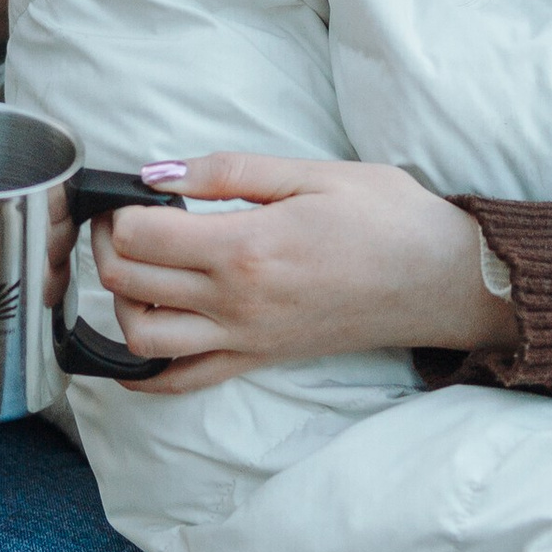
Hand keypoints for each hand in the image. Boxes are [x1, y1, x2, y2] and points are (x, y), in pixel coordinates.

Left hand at [88, 153, 516, 393]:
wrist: (444, 279)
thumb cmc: (388, 218)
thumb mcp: (312, 173)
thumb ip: (229, 171)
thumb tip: (158, 173)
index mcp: (247, 246)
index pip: (140, 237)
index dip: (117, 212)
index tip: (127, 195)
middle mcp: (237, 301)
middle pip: (128, 284)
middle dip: (107, 250)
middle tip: (123, 223)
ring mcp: (246, 338)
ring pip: (142, 338)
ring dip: (120, 304)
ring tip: (138, 271)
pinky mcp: (258, 359)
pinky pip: (182, 380)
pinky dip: (143, 370)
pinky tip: (132, 344)